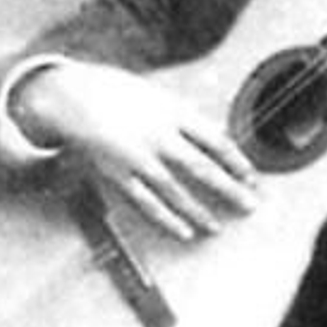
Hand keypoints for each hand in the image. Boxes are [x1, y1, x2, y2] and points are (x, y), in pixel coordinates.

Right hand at [13, 60, 258, 239]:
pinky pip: (145, 202)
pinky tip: (183, 231)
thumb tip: (218, 141)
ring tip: (217, 227)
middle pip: (203, 167)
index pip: (217, 141)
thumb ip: (188, 121)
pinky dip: (166, 218)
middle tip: (249, 206)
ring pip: (175, 191)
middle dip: (230, 189)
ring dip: (199, 211)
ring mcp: (137, 157)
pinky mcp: (117, 174)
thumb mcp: (162, 98)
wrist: (74, 96)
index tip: (252, 178)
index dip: (238, 162)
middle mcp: (159, 136)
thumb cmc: (123, 95)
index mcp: (175, 113)